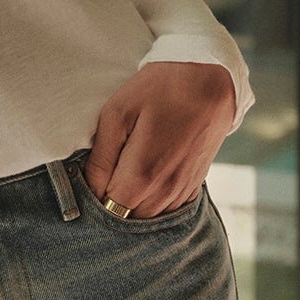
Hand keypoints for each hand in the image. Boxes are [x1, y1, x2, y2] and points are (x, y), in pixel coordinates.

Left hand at [81, 61, 236, 217]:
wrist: (209, 81)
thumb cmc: (159, 90)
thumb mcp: (117, 113)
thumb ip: (101, 158)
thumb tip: (91, 188)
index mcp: (142, 175)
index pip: (107, 208)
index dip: (93, 196)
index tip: (91, 177)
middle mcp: (165, 191)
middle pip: (127, 217)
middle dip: (112, 202)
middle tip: (105, 172)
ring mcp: (182, 192)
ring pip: (147, 217)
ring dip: (132, 203)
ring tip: (125, 171)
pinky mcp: (193, 187)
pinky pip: (166, 209)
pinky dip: (152, 200)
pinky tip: (146, 176)